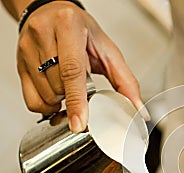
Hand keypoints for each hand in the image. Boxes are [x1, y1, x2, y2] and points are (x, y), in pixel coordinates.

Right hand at [17, 1, 148, 132]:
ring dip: (62, 102)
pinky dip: (47, 106)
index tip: (81, 123)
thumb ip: (126, 82)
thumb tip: (139, 110)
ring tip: (69, 87)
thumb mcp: (109, 51)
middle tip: (84, 91)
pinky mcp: (18, 63)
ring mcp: (27, 48)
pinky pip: (31, 101)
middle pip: (59, 86)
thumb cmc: (83, 32)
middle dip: (74, 98)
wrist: (52, 13)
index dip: (77, 100)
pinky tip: (56, 95)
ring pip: (46, 96)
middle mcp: (43, 34)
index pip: (72, 70)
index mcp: (69, 26)